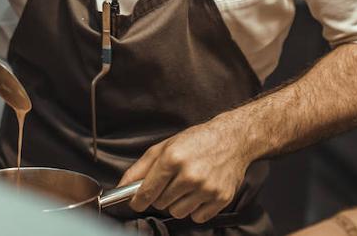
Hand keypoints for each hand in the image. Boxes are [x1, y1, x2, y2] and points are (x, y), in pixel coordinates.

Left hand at [118, 116, 254, 223]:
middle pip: (161, 203)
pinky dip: (196, 208)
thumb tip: (123, 185)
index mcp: (173, 158)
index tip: (137, 203)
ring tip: (187, 186)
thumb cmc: (198, 140)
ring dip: (178, 203)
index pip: (147, 191)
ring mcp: (206, 188)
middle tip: (172, 181)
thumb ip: (141, 167)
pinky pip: (197, 217)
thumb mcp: (165, 146)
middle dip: (162, 195)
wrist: (233, 139)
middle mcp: (190, 174)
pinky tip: (200, 192)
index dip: (138, 200)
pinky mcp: (221, 198)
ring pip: (178, 212)